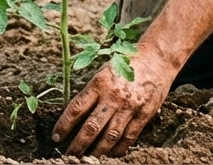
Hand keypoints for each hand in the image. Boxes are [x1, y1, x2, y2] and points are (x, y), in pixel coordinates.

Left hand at [53, 49, 174, 156]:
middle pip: (91, 127)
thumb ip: (92, 92)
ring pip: (110, 136)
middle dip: (78, 145)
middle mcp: (113, 96)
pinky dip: (118, 149)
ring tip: (87, 159)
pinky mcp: (144, 114)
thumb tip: (75, 115)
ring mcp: (130, 107)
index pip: (76, 109)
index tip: (56, 137)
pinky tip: (110, 155)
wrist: (156, 58)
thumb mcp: (104, 72)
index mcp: (99, 83)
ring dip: (97, 151)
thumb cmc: (125, 64)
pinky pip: (129, 137)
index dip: (63, 125)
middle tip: (68, 156)